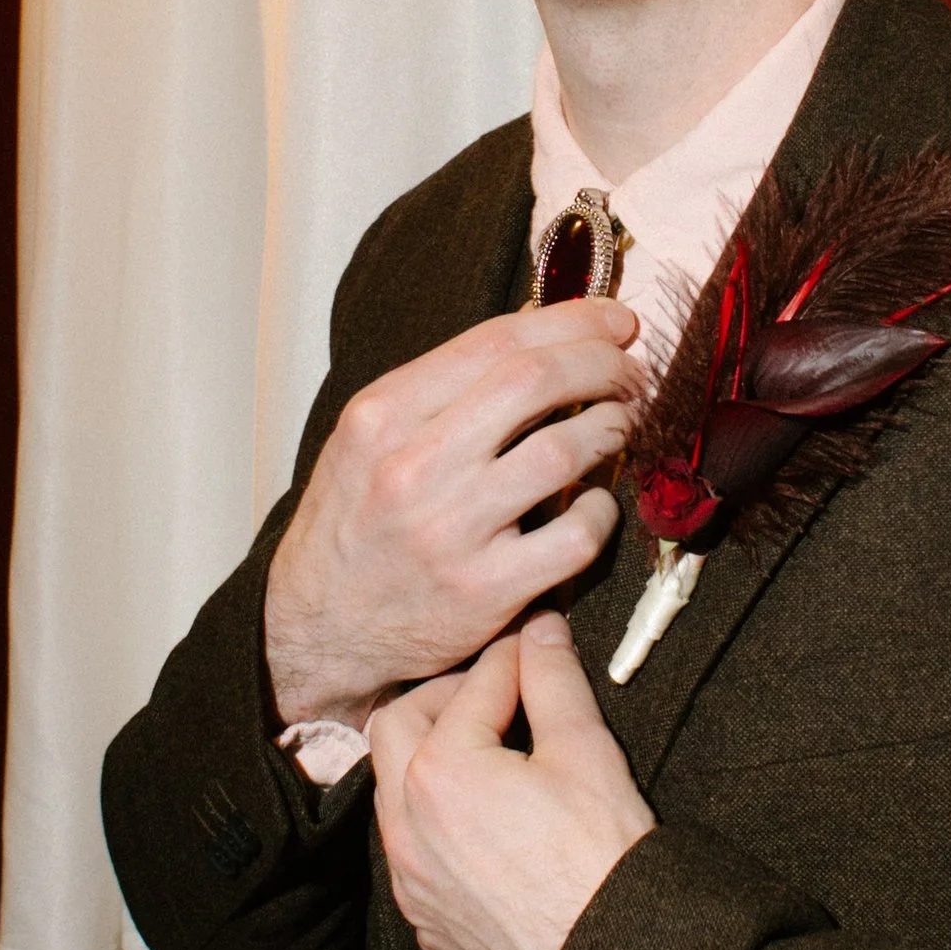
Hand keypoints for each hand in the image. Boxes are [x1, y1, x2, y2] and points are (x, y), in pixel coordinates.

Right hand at [263, 298, 641, 724]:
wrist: (321, 627)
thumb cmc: (357, 523)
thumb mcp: (371, 437)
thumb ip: (444, 386)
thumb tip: (540, 330)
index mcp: (382, 415)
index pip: (496, 342)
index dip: (573, 322)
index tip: (615, 322)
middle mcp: (413, 467)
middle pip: (535, 383)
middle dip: (603, 364)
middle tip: (629, 372)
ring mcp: (451, 532)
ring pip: (564, 452)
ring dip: (611, 428)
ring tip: (619, 426)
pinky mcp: (486, 591)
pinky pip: (576, 536)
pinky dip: (602, 511)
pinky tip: (595, 504)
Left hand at [371, 613, 654, 949]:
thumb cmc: (601, 861)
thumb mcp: (586, 753)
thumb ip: (554, 680)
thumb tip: (541, 631)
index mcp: (441, 770)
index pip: (473, 685)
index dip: (513, 655)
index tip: (536, 642)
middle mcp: (406, 825)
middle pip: (398, 726)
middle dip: (444, 698)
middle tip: (496, 692)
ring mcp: (410, 880)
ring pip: (394, 793)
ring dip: (430, 759)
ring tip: (487, 751)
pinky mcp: (425, 921)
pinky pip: (410, 851)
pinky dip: (435, 820)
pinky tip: (482, 821)